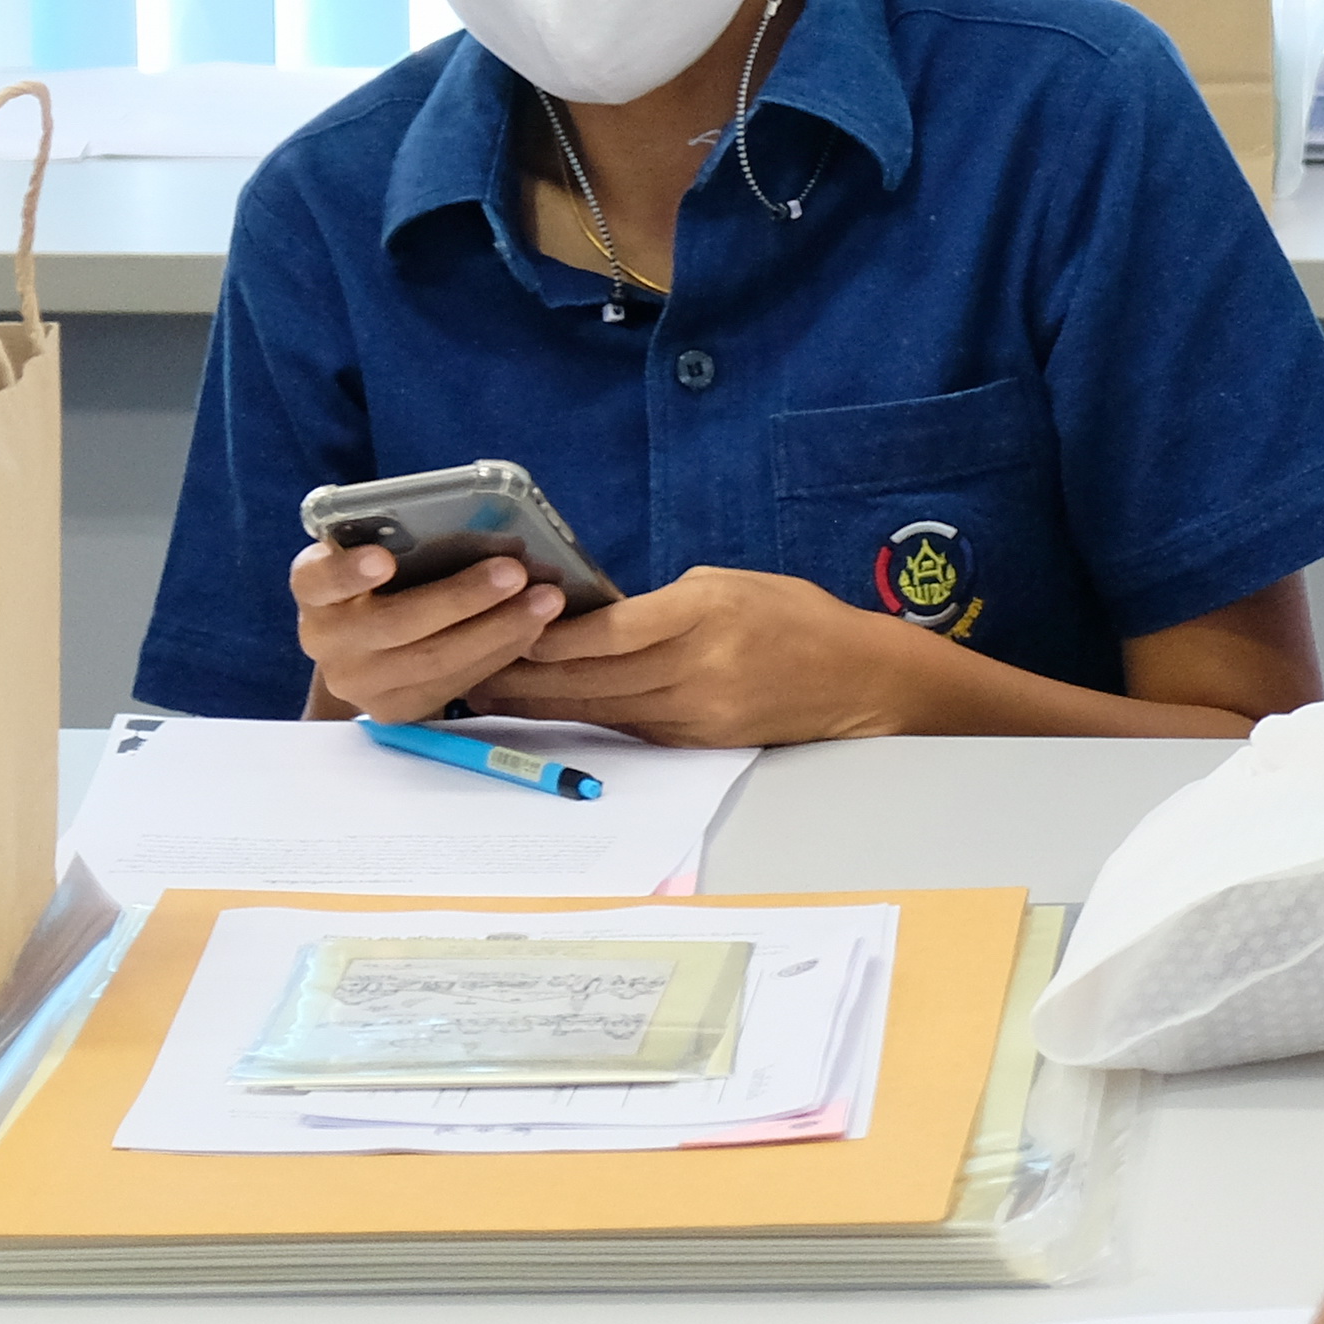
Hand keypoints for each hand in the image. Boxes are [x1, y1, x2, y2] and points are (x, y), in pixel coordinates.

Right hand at [292, 540, 569, 721]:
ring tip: (545, 600)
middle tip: (516, 572)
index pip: (318, 578)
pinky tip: (533, 628)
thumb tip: (489, 524)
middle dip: (462, 597)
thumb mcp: (380, 555)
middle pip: (395, 623)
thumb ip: (407, 542)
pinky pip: (452, 684)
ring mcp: (357, 682)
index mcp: (314, 589)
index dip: (348, 571)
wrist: (365, 649)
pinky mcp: (392, 710)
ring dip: (497, 629)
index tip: (383, 558)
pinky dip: (498, 653)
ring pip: (432, 660)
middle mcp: (325, 639)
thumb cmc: (385, 582)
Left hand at [472, 567, 910, 744]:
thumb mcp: (730, 584)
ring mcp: (695, 711)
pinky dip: (582, 716)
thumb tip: (596, 617)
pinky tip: (548, 709)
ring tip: (486, 693)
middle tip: (465, 667)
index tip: (500, 626)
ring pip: (598, 708)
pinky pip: (627, 726)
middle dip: (521, 675)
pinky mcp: (696, 739)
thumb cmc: (796, 616)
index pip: (607, 632)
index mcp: (704, 615)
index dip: (546, 637)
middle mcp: (696, 668)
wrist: (858, 680)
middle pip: (589, 679)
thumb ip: (663, 604)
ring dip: (539, 703)